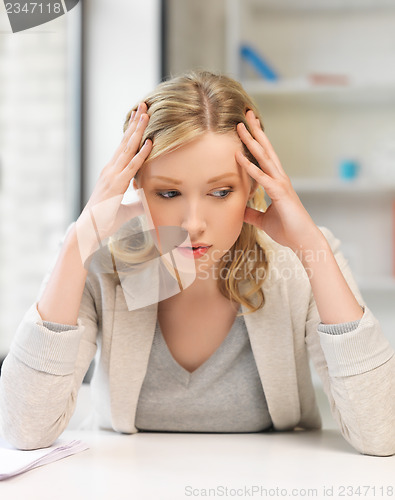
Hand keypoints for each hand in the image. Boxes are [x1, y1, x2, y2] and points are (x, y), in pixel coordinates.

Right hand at [76, 102, 151, 263]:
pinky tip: (150, 142)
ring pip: (128, 148)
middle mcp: (111, 169)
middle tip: (144, 105)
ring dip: (138, 131)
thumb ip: (138, 204)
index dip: (132, 131)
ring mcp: (112, 175)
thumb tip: (148, 202)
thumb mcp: (127, 210)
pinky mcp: (116, 184)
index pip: (124, 147)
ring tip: (146, 114)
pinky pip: (132, 166)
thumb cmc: (105, 221)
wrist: (90, 230)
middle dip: (135, 123)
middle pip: (125, 141)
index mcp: (112, 173)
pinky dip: (141, 154)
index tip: (139, 116)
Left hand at [236, 110, 320, 252]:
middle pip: (265, 150)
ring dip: (252, 142)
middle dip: (255, 132)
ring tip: (241, 126)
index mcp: (276, 182)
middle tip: (245, 114)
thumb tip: (239, 209)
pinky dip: (251, 167)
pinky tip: (240, 157)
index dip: (256, 141)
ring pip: (264, 158)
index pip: (264, 157)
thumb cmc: (287, 229)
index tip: (247, 127)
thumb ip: (251, 213)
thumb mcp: (263, 220)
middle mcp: (279, 178)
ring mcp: (281, 184)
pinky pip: (263, 178)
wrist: (303, 242)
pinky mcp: (281, 194)